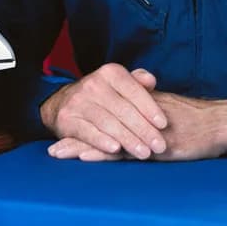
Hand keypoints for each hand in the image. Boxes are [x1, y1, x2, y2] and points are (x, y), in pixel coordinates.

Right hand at [43, 63, 167, 160]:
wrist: (63, 102)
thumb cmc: (102, 95)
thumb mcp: (119, 83)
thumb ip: (137, 82)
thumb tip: (152, 81)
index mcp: (110, 72)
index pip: (134, 91)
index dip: (150, 108)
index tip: (164, 125)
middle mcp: (94, 84)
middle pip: (124, 110)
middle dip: (144, 130)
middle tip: (159, 145)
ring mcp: (79, 101)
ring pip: (109, 123)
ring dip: (128, 140)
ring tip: (144, 153)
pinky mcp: (67, 119)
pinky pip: (88, 133)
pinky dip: (102, 142)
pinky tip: (116, 150)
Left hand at [48, 73, 226, 161]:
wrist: (219, 122)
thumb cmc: (196, 120)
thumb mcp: (168, 111)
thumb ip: (148, 111)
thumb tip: (132, 120)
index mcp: (141, 105)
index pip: (107, 112)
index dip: (86, 121)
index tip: (64, 129)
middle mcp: (139, 115)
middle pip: (102, 123)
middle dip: (76, 136)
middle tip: (52, 149)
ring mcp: (146, 129)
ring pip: (109, 136)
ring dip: (82, 146)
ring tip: (58, 154)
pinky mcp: (156, 144)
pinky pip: (126, 149)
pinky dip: (105, 153)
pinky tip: (87, 158)